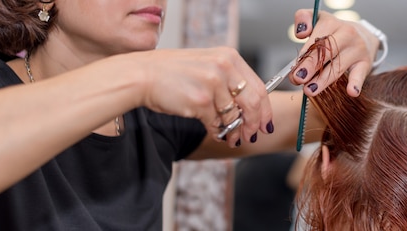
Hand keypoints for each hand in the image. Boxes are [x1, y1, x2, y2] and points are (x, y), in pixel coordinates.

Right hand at [128, 47, 271, 146]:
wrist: (141, 75)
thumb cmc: (171, 72)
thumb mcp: (206, 65)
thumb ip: (229, 80)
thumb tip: (250, 106)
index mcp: (228, 57)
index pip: (258, 86)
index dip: (265, 109)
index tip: (265, 122)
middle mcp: (223, 67)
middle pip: (253, 102)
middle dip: (254, 123)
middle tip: (252, 134)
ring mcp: (213, 84)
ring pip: (234, 116)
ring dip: (235, 131)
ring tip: (232, 137)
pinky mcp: (201, 101)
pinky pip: (217, 123)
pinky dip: (218, 132)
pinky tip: (216, 133)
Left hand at [289, 10, 380, 96]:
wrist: (364, 35)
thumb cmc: (335, 31)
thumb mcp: (319, 19)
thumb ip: (303, 18)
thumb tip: (300, 33)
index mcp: (332, 23)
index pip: (316, 40)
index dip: (304, 56)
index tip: (293, 70)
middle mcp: (347, 34)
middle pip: (326, 53)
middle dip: (310, 67)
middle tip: (298, 79)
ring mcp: (357, 49)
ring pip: (338, 67)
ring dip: (323, 81)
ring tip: (310, 90)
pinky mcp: (365, 63)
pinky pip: (360, 74)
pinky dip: (356, 84)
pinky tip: (351, 92)